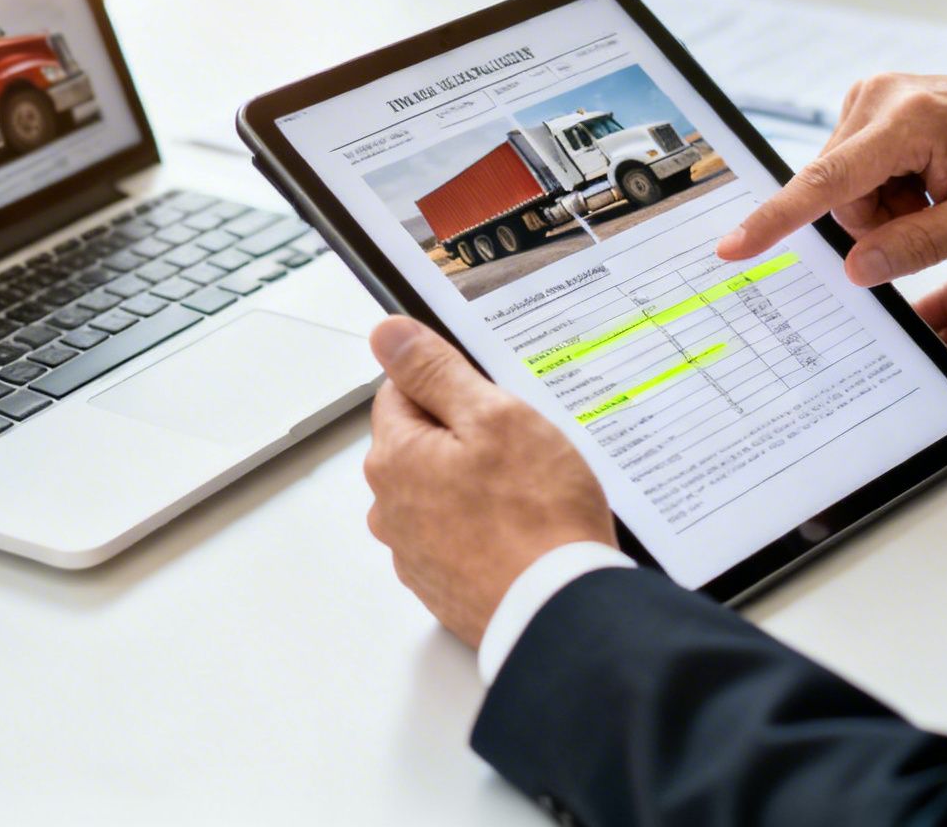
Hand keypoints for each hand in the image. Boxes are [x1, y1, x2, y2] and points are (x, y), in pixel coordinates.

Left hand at [364, 316, 615, 648]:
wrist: (558, 611)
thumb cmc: (537, 515)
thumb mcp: (495, 417)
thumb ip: (435, 371)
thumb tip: (387, 334)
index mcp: (395, 457)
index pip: (403, 391)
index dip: (453, 387)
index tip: (493, 401)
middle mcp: (390, 508)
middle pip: (422, 444)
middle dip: (466, 438)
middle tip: (523, 449)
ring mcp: (413, 553)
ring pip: (440, 492)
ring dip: (475, 486)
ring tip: (529, 495)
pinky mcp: (441, 587)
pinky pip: (457, 537)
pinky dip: (484, 530)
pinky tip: (523, 532)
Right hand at [716, 63, 946, 284]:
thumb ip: (919, 245)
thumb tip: (855, 267)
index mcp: (908, 123)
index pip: (827, 183)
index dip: (777, 220)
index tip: (734, 247)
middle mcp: (876, 99)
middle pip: (837, 194)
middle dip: (878, 222)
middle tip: (936, 215)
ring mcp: (868, 97)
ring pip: (842, 188)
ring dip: (884, 207)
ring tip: (936, 193)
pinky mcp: (866, 105)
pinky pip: (852, 171)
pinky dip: (885, 189)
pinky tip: (924, 179)